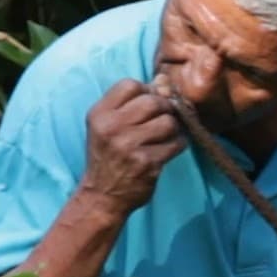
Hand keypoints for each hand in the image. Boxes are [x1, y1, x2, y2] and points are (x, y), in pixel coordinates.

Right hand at [78, 75, 185, 213]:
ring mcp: (129, 146)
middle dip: (164, 108)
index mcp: (99, 114)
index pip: (130, 85)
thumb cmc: (108, 156)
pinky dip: (177, 144)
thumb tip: (164, 80)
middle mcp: (112, 127)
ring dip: (173, 128)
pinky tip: (167, 150)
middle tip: (162, 120)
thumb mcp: (108, 125)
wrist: (102, 196)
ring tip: (164, 137)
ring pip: (168, 122)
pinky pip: (176, 143)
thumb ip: (132, 102)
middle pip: (153, 101)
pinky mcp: (147, 163)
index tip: (148, 104)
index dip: (145, 91)